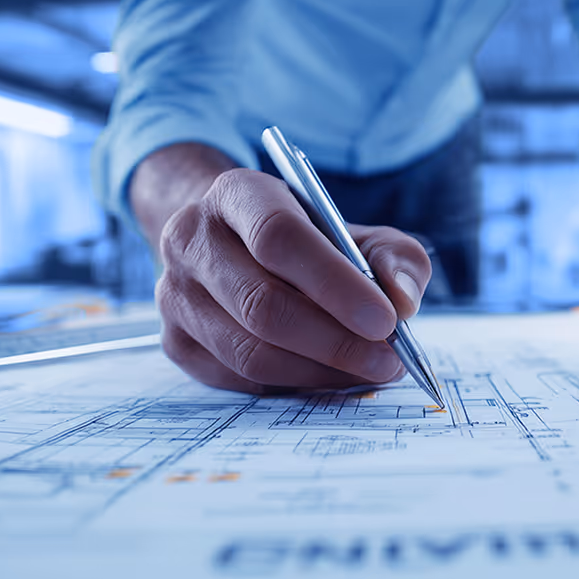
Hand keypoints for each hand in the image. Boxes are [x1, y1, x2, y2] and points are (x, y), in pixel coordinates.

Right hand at [132, 145, 430, 393]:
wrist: (237, 245)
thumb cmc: (309, 240)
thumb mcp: (359, 233)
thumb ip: (394, 259)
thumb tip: (404, 303)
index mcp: (235, 194)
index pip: (277, 237)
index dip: (334, 284)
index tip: (387, 319)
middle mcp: (190, 239)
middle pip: (261, 304)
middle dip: (335, 341)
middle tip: (389, 359)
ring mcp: (174, 293)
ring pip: (249, 351)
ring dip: (319, 371)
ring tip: (368, 370)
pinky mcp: (175, 341)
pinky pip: (238, 379)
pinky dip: (293, 385)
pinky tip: (329, 375)